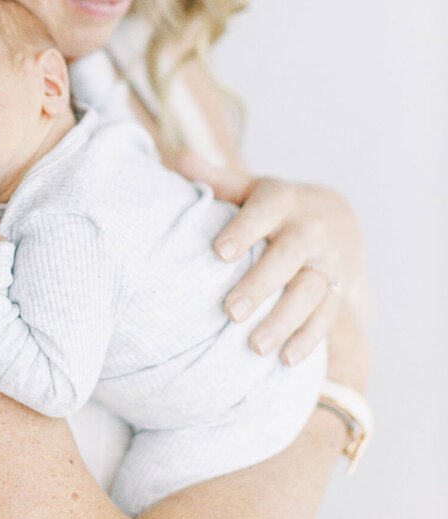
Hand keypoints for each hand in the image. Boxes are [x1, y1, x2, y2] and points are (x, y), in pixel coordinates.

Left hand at [174, 148, 365, 365]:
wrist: (337, 220)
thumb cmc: (274, 207)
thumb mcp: (250, 188)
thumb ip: (216, 179)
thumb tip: (178, 158)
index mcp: (283, 200)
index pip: (264, 211)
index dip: (244, 230)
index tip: (219, 252)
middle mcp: (310, 229)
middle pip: (289, 256)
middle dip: (262, 284)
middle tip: (231, 310)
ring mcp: (329, 262)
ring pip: (311, 291)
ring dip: (284, 320)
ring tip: (254, 346)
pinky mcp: (340, 290)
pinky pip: (328, 316)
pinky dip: (309, 339)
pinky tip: (286, 360)